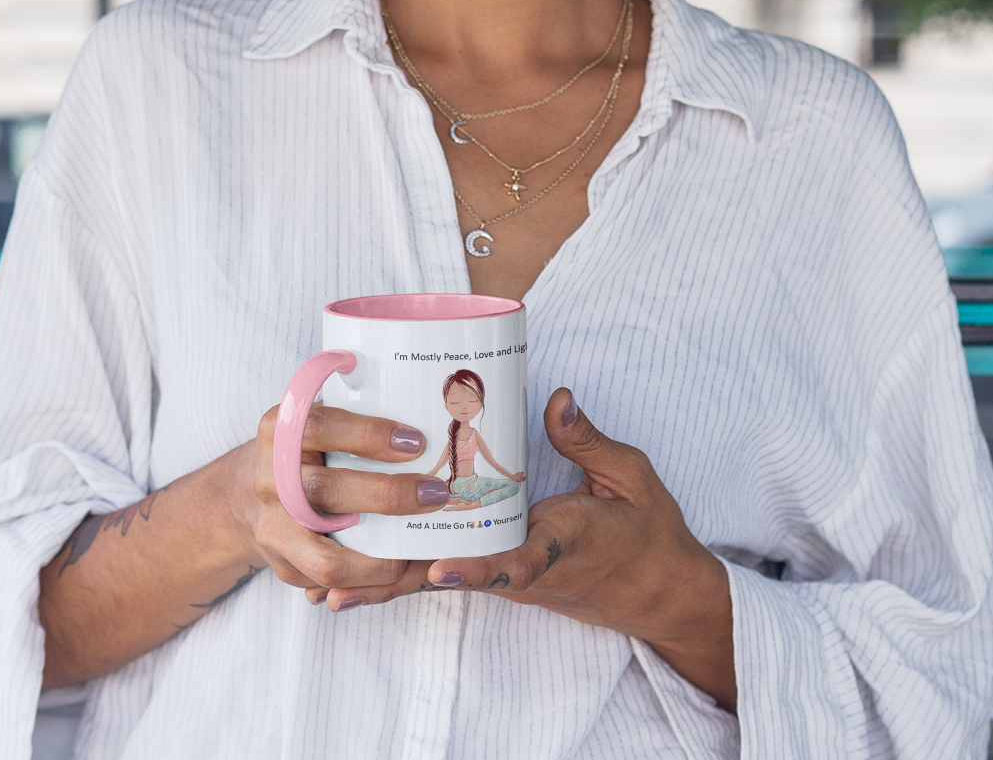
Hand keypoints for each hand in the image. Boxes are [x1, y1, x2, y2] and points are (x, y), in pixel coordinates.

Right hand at [226, 404, 451, 595]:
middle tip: (433, 493)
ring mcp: (273, 527)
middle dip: (386, 495)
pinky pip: (329, 584)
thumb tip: (424, 415)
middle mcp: (269, 479)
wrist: (247, 492)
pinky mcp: (282, 565)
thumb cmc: (302, 449)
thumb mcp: (315, 418)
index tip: (414, 442)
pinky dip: (368, 582)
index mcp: (279, 431)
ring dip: (380, 559)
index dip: (368, 435)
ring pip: (326, 558)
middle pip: (324, 491)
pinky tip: (398, 566)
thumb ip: (355, 413)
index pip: (319, 427)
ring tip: (416, 549)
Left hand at [306, 390, 735, 709]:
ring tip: (331, 590)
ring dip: (394, 585)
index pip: (517, 560)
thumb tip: (554, 399)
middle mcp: (529, 570)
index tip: (438, 570)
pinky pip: (454, 575)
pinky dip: (410, 578)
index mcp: (563, 543)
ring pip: (447, 580)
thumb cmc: (647, 532)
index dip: (475, 568)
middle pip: (457, 577)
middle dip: (403, 580)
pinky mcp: (506, 574)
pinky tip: (362, 583)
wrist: (661, 593)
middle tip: (342, 583)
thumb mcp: (632, 477)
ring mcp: (514, 578)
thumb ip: (589, 440)